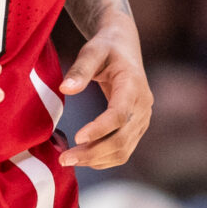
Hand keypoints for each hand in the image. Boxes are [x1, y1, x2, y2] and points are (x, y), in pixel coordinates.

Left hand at [58, 16, 152, 168]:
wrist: (124, 47)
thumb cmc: (105, 47)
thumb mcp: (91, 51)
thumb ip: (79, 69)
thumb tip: (65, 89)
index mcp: (133, 85)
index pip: (119, 114)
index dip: (100, 128)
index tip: (77, 138)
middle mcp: (142, 106)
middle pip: (122, 138)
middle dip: (93, 152)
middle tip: (64, 159)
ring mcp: (142, 119)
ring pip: (124, 149)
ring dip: (97, 159)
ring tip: (68, 160)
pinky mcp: (137, 127)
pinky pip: (124, 149)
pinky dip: (104, 158)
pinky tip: (82, 158)